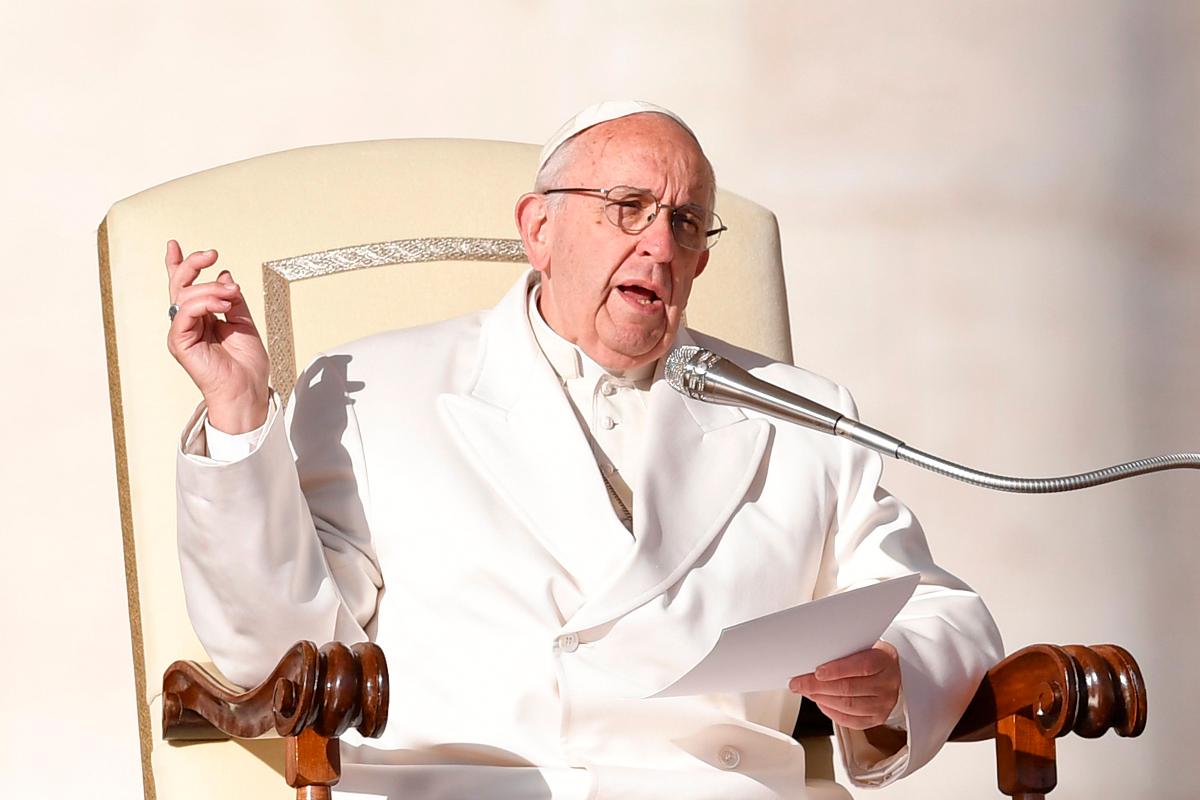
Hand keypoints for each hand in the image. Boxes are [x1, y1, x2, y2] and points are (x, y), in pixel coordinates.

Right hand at [165, 240, 269, 432]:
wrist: (247, 390)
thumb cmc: (246, 364)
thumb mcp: (244, 322)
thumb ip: (233, 300)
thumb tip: (224, 276)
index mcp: (202, 319)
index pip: (185, 288)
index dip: (179, 265)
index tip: (174, 245)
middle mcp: (188, 324)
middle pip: (179, 286)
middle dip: (192, 265)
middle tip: (211, 254)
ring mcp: (183, 333)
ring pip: (183, 296)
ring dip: (210, 288)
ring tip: (231, 293)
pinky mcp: (180, 343)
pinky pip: (184, 314)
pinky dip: (203, 303)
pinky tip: (222, 305)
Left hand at [788, 640, 901, 729]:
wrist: (888, 671)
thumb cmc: (870, 656)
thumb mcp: (862, 645)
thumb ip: (843, 650)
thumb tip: (813, 657)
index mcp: (885, 660)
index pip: (862, 666)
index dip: (837, 670)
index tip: (817, 672)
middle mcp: (888, 683)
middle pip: (850, 688)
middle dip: (819, 686)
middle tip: (800, 683)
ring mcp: (884, 704)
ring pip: (848, 706)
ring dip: (822, 699)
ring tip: (807, 691)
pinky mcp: (877, 718)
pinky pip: (850, 720)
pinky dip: (831, 712)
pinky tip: (820, 702)